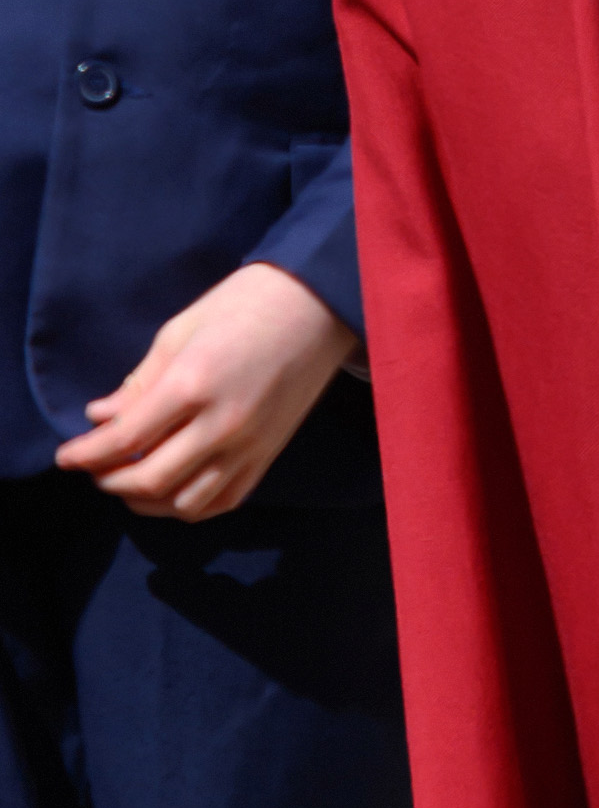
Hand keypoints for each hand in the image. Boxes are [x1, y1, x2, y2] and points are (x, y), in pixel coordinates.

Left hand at [57, 264, 351, 519]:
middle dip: (108, 480)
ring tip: (129, 481)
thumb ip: (140, 380)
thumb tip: (101, 417)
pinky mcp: (270, 453)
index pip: (123, 439)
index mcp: (194, 385)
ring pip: (183, 502)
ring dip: (144, 500)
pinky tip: (172, 489)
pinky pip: (222, 501)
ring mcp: (250, 445)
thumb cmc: (248, 302)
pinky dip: (187, 506)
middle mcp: (221, 425)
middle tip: (95, 467)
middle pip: (147, 480)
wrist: (324, 302)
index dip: (84, 454)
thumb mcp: (182, 329)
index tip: (64, 456)